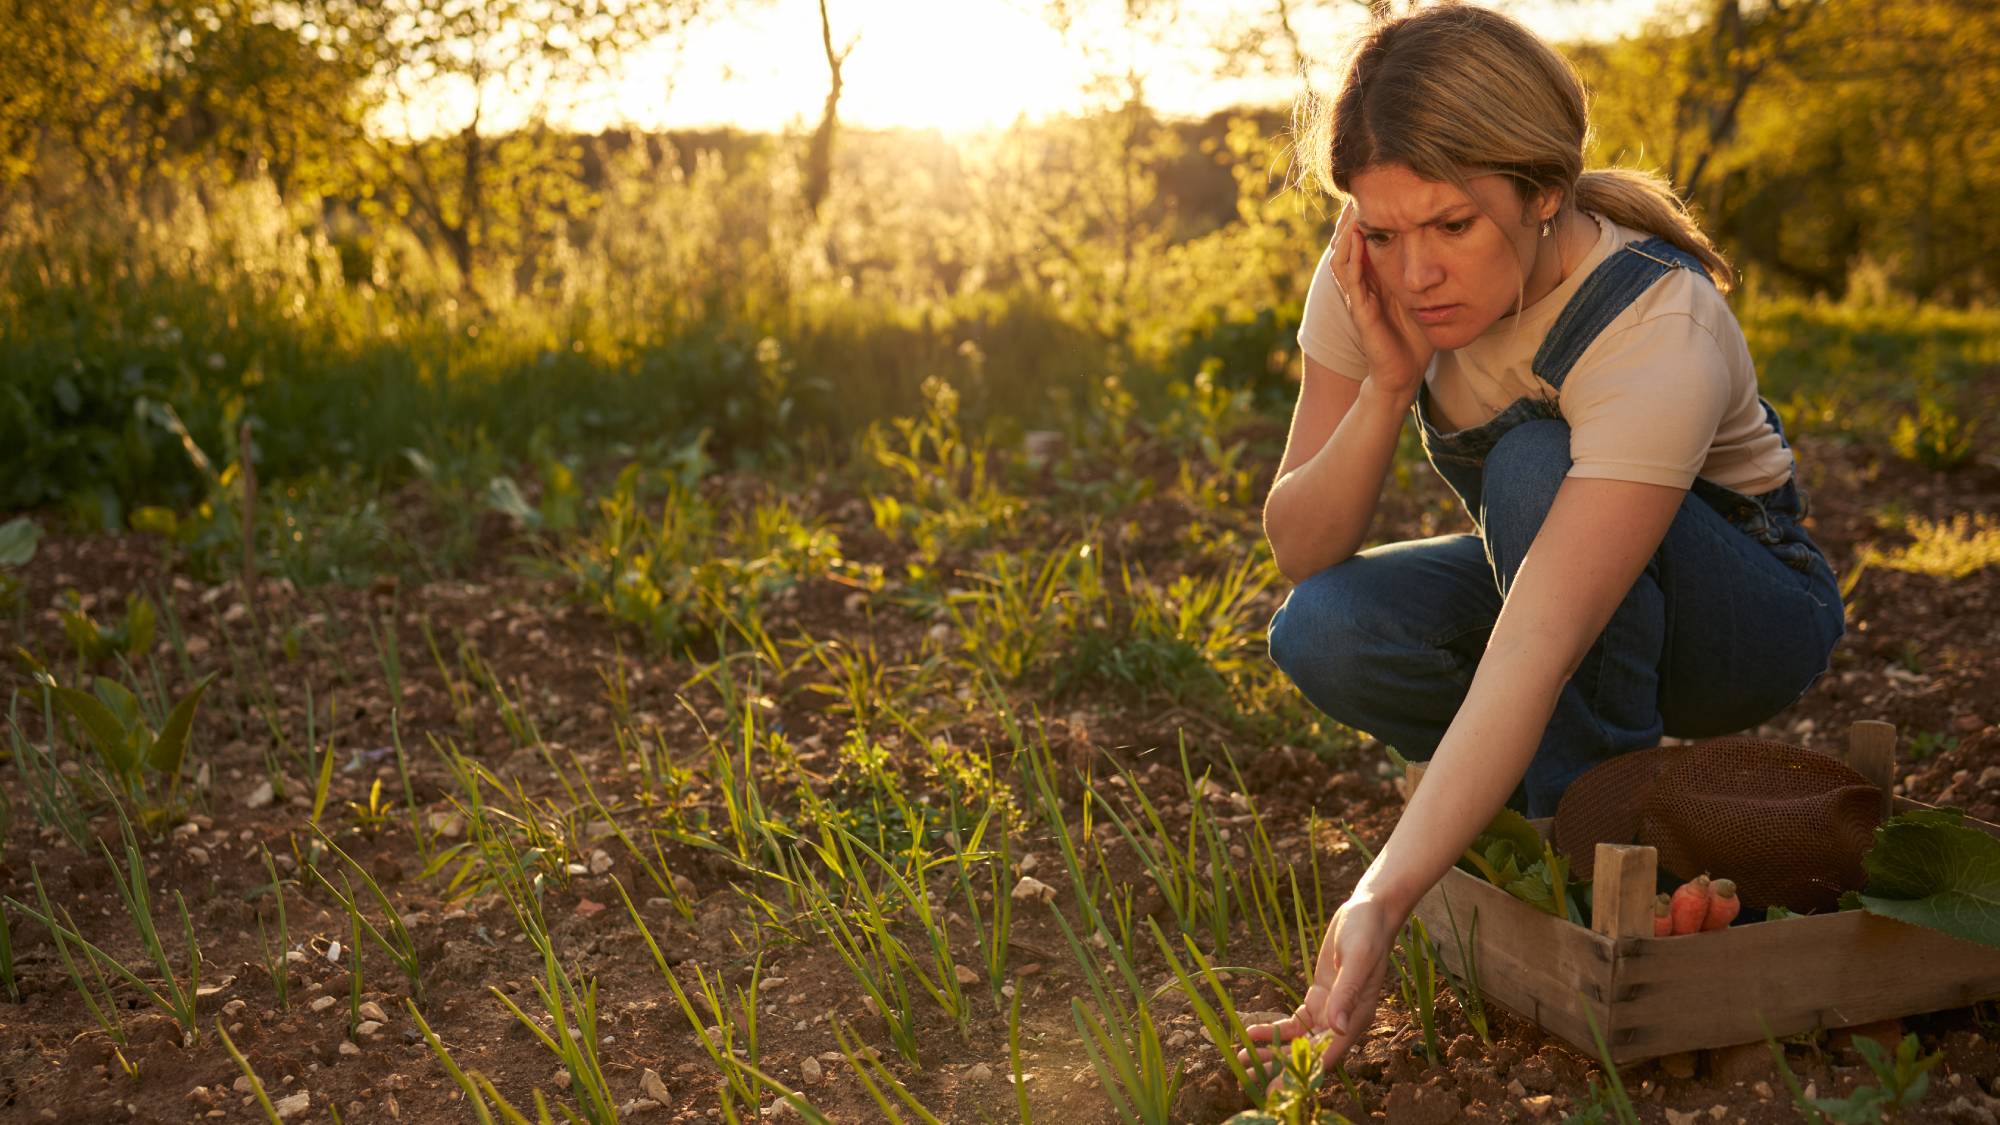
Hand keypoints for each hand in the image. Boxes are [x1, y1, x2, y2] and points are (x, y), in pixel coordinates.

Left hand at [1235, 892, 1401, 1091]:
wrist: (1368, 912)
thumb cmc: (1366, 932)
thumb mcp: (1356, 958)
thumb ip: (1347, 992)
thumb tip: (1338, 1027)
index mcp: (1357, 1017)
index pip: (1328, 1055)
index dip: (1303, 1073)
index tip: (1278, 1089)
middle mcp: (1344, 1020)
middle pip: (1310, 1054)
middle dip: (1281, 1068)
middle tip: (1250, 1080)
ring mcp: (1330, 1010)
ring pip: (1299, 1041)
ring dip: (1273, 1052)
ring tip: (1242, 1059)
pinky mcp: (1319, 998)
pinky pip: (1294, 1022)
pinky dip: (1273, 1029)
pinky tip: (1251, 1032)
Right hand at [1330, 200, 1434, 403]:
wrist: (1403, 374)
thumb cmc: (1415, 336)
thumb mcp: (1426, 295)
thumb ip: (1430, 272)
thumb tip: (1456, 243)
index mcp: (1377, 278)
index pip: (1367, 240)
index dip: (1371, 215)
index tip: (1381, 189)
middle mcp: (1363, 284)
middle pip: (1350, 241)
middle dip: (1353, 215)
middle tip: (1362, 187)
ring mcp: (1358, 296)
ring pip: (1343, 254)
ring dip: (1345, 230)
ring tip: (1354, 205)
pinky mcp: (1359, 310)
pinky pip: (1349, 277)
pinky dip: (1350, 255)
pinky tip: (1356, 235)